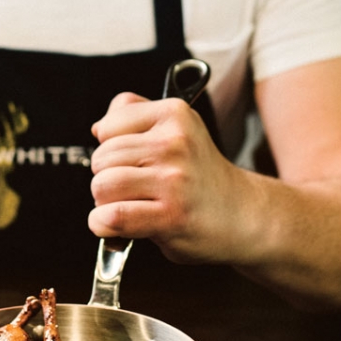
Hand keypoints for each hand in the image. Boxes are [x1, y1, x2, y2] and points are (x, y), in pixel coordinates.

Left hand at [88, 91, 252, 264]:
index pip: (107, 126)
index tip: (129, 160)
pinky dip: (102, 224)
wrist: (243, 215)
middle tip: (132, 188)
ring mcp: (173, 180)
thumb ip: (136, 116)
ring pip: (102, 185)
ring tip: (128, 205)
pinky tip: (113, 225)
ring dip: (104, 202)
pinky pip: (113, 215)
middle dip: (105, 177)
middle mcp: (174, 143)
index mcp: (174, 114)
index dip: (108, 147)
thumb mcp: (177, 129)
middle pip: (101, 158)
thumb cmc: (200, 175)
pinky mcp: (170, 216)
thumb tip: (97, 127)